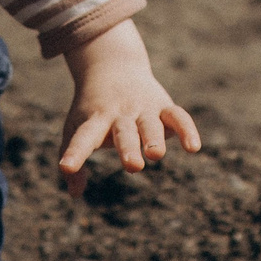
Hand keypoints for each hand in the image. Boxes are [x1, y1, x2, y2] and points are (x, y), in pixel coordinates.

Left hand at [56, 20, 200, 197]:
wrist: (113, 66)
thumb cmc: (92, 107)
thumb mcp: (75, 128)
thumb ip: (73, 159)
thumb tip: (75, 195)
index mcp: (95, 120)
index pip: (83, 138)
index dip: (75, 153)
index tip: (66, 167)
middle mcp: (120, 114)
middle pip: (124, 132)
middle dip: (128, 148)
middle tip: (132, 166)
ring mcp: (143, 109)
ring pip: (150, 124)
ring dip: (154, 138)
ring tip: (156, 154)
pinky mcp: (163, 106)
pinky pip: (178, 116)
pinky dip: (187, 130)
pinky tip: (193, 148)